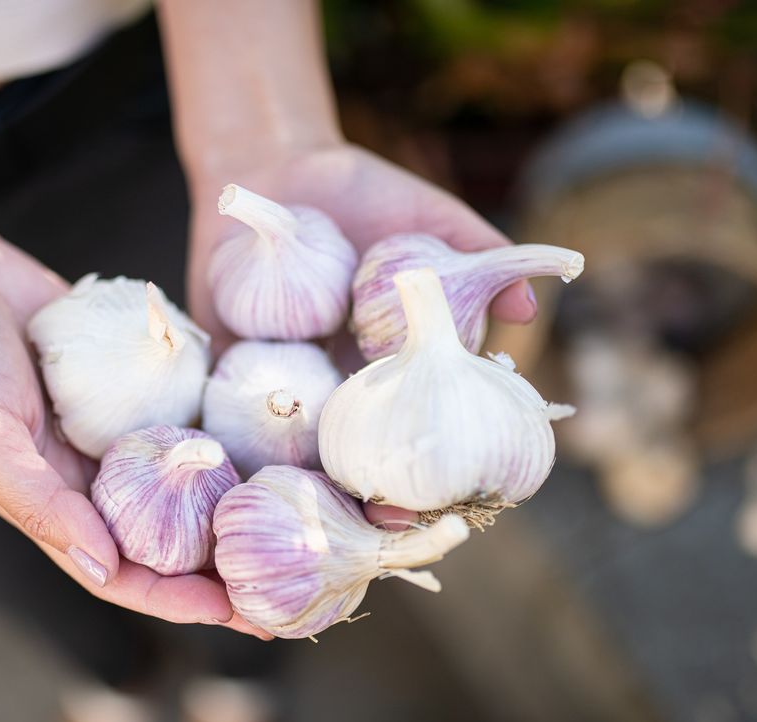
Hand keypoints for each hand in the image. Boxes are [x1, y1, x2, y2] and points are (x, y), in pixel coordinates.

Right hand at [0, 230, 267, 637]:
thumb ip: (37, 501)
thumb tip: (103, 566)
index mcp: (49, 505)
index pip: (121, 572)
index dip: (176, 599)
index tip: (235, 613)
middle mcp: (87, 480)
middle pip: (165, 541)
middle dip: (219, 569)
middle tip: (287, 585)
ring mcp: (113, 435)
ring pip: (181, 489)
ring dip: (230, 511)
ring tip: (290, 524)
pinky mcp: (132, 391)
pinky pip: (182, 424)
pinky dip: (220, 442)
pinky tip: (268, 447)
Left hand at [187, 143, 538, 525]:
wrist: (272, 167)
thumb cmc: (359, 194)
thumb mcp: (427, 220)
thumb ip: (478, 257)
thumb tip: (529, 309)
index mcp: (387, 365)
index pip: (415, 428)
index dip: (430, 469)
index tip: (448, 500)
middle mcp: (337, 382)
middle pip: (356, 452)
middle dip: (368, 491)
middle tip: (380, 519)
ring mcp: (282, 378)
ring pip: (295, 445)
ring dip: (302, 479)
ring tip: (314, 509)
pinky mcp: (226, 364)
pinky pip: (228, 409)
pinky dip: (233, 438)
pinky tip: (240, 470)